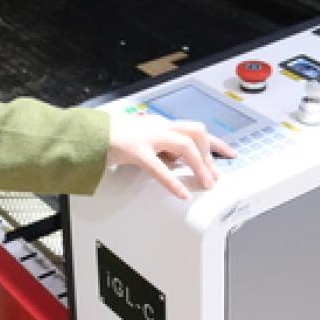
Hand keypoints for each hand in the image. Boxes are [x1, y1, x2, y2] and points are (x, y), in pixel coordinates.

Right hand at [107, 115, 234, 200]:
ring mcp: (147, 136)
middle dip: (209, 154)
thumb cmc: (116, 139)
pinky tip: (180, 193)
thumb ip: (164, 150)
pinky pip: (157, 166)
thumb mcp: (146, 142)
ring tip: (205, 184)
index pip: (196, 130)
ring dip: (198, 165)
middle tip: (213, 177)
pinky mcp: (134, 149)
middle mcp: (158, 127)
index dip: (216, 142)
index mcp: (162, 126)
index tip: (230, 154)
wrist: (89, 134)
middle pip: (196, 132)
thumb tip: (183, 164)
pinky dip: (172, 181)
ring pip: (183, 144)